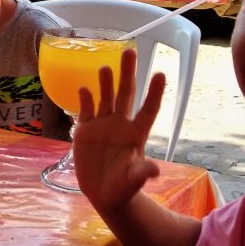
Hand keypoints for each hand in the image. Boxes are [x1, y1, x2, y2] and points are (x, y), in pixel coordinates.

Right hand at [73, 48, 165, 213]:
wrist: (103, 194)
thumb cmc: (123, 188)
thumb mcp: (132, 182)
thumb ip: (141, 173)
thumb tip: (155, 171)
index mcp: (136, 134)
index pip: (148, 109)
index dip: (154, 93)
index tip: (160, 73)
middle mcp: (120, 124)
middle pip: (126, 94)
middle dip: (128, 73)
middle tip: (129, 51)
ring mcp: (102, 125)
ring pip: (105, 98)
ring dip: (106, 83)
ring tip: (105, 67)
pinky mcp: (85, 130)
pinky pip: (85, 110)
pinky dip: (84, 99)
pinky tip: (83, 89)